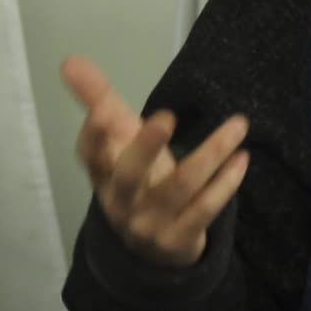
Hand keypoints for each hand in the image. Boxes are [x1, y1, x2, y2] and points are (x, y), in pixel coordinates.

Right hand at [64, 55, 250, 267]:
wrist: (150, 251)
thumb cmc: (135, 180)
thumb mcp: (119, 141)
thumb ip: (98, 100)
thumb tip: (70, 60)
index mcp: (104, 175)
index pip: (91, 156)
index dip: (95, 136)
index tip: (103, 110)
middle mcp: (122, 201)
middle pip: (130, 175)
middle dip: (145, 146)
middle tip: (166, 116)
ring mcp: (150, 224)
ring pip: (181, 187)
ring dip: (212, 153)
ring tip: (239, 124)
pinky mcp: (179, 240)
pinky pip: (204, 209)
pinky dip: (225, 183)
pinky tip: (241, 158)